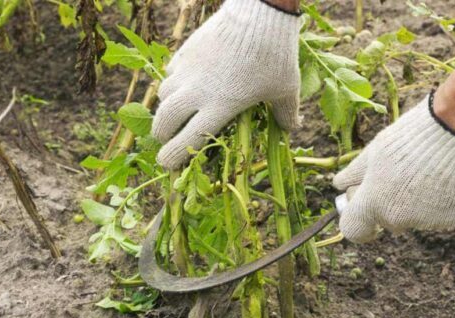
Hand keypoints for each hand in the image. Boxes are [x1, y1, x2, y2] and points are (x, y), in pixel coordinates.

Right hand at [153, 0, 300, 168]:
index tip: (167, 165)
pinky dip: (171, 84)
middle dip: (161, 135)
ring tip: (174, 113)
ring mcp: (188, 70)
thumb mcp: (285, 89)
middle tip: (165, 139)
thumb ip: (286, 114)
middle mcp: (197, 92)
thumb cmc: (275, 55)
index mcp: (220, 107)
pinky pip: (169, 74)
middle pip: (165, 120)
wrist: (258, 13)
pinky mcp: (185, 51)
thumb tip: (294, 129)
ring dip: (165, 109)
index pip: (187, 139)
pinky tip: (183, 85)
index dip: (173, 156)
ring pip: (163, 96)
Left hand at [333, 93, 454, 242]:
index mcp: (374, 202)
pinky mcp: (452, 220)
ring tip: (426, 169)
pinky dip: (438, 201)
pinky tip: (444, 177)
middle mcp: (398, 219)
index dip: (355, 220)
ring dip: (414, 201)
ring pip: (413, 217)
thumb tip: (339, 185)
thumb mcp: (375, 150)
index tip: (360, 209)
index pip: (353, 230)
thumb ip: (354, 173)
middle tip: (398, 173)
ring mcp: (426, 222)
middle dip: (387, 202)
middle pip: (385, 220)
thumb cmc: (411, 137)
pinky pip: (437, 215)